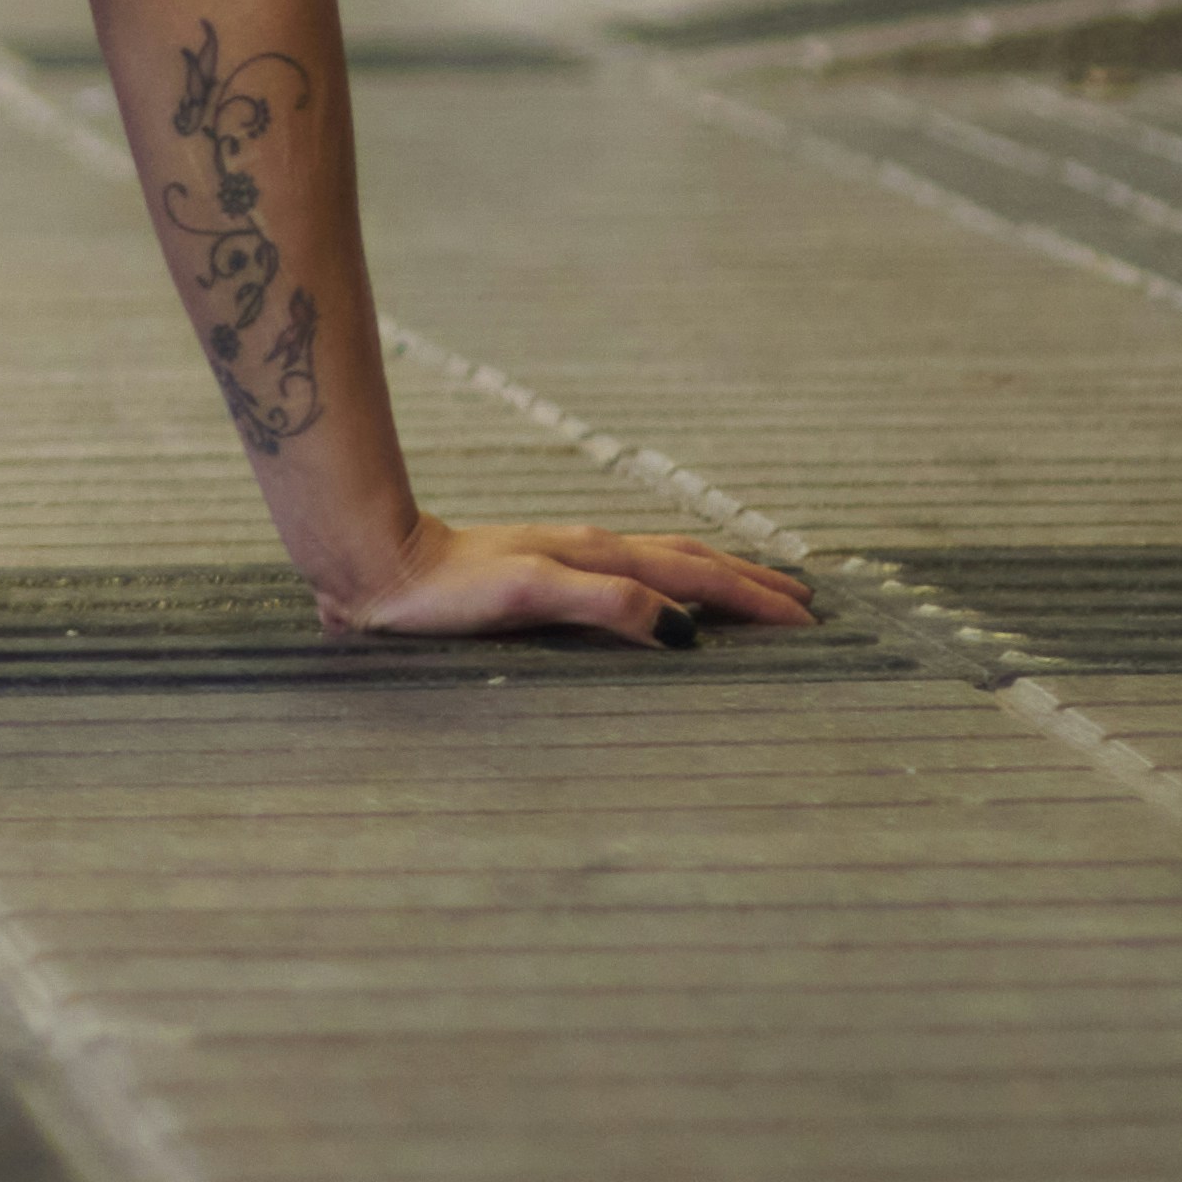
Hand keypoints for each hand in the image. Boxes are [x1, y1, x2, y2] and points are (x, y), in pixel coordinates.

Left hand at [316, 510, 814, 650]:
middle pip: (691, 561)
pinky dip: (670, 581)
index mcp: (598, 556)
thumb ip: (607, 606)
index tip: (806, 617)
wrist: (376, 565)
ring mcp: (570, 557)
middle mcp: (592, 550)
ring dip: (716, 576)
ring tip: (754, 590)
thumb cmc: (443, 592)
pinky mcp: (545, 572)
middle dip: (750, 582)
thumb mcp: (529, 598)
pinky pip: (632, 574)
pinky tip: (662, 595)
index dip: (751, 597)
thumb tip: (684, 631)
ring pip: (664, 561)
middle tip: (805, 602)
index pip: (696, 575)